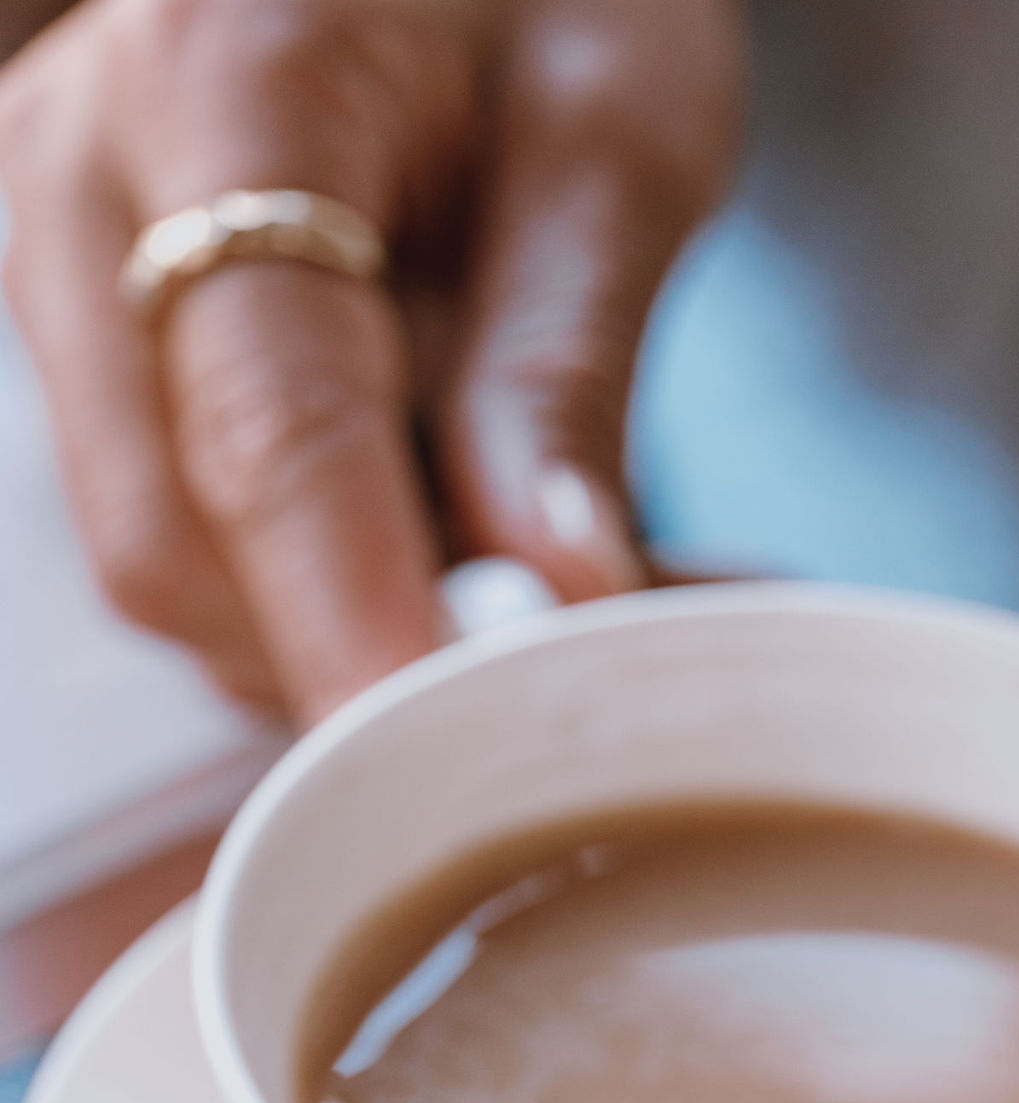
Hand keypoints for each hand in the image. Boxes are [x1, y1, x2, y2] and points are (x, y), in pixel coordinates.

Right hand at [0, 0, 743, 715]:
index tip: (441, 761)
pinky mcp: (87, 322)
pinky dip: (325, 576)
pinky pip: (186, 526)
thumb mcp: (620, 133)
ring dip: (351, 617)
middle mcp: (81, 175)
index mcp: (221, 84)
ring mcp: (56, 253)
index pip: (269, 430)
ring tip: (522, 552)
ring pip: (171, 562)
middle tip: (559, 679)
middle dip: (361, 650)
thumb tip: (550, 594)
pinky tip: (447, 525)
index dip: (356, 623)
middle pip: (177, 544)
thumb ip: (567, 367)